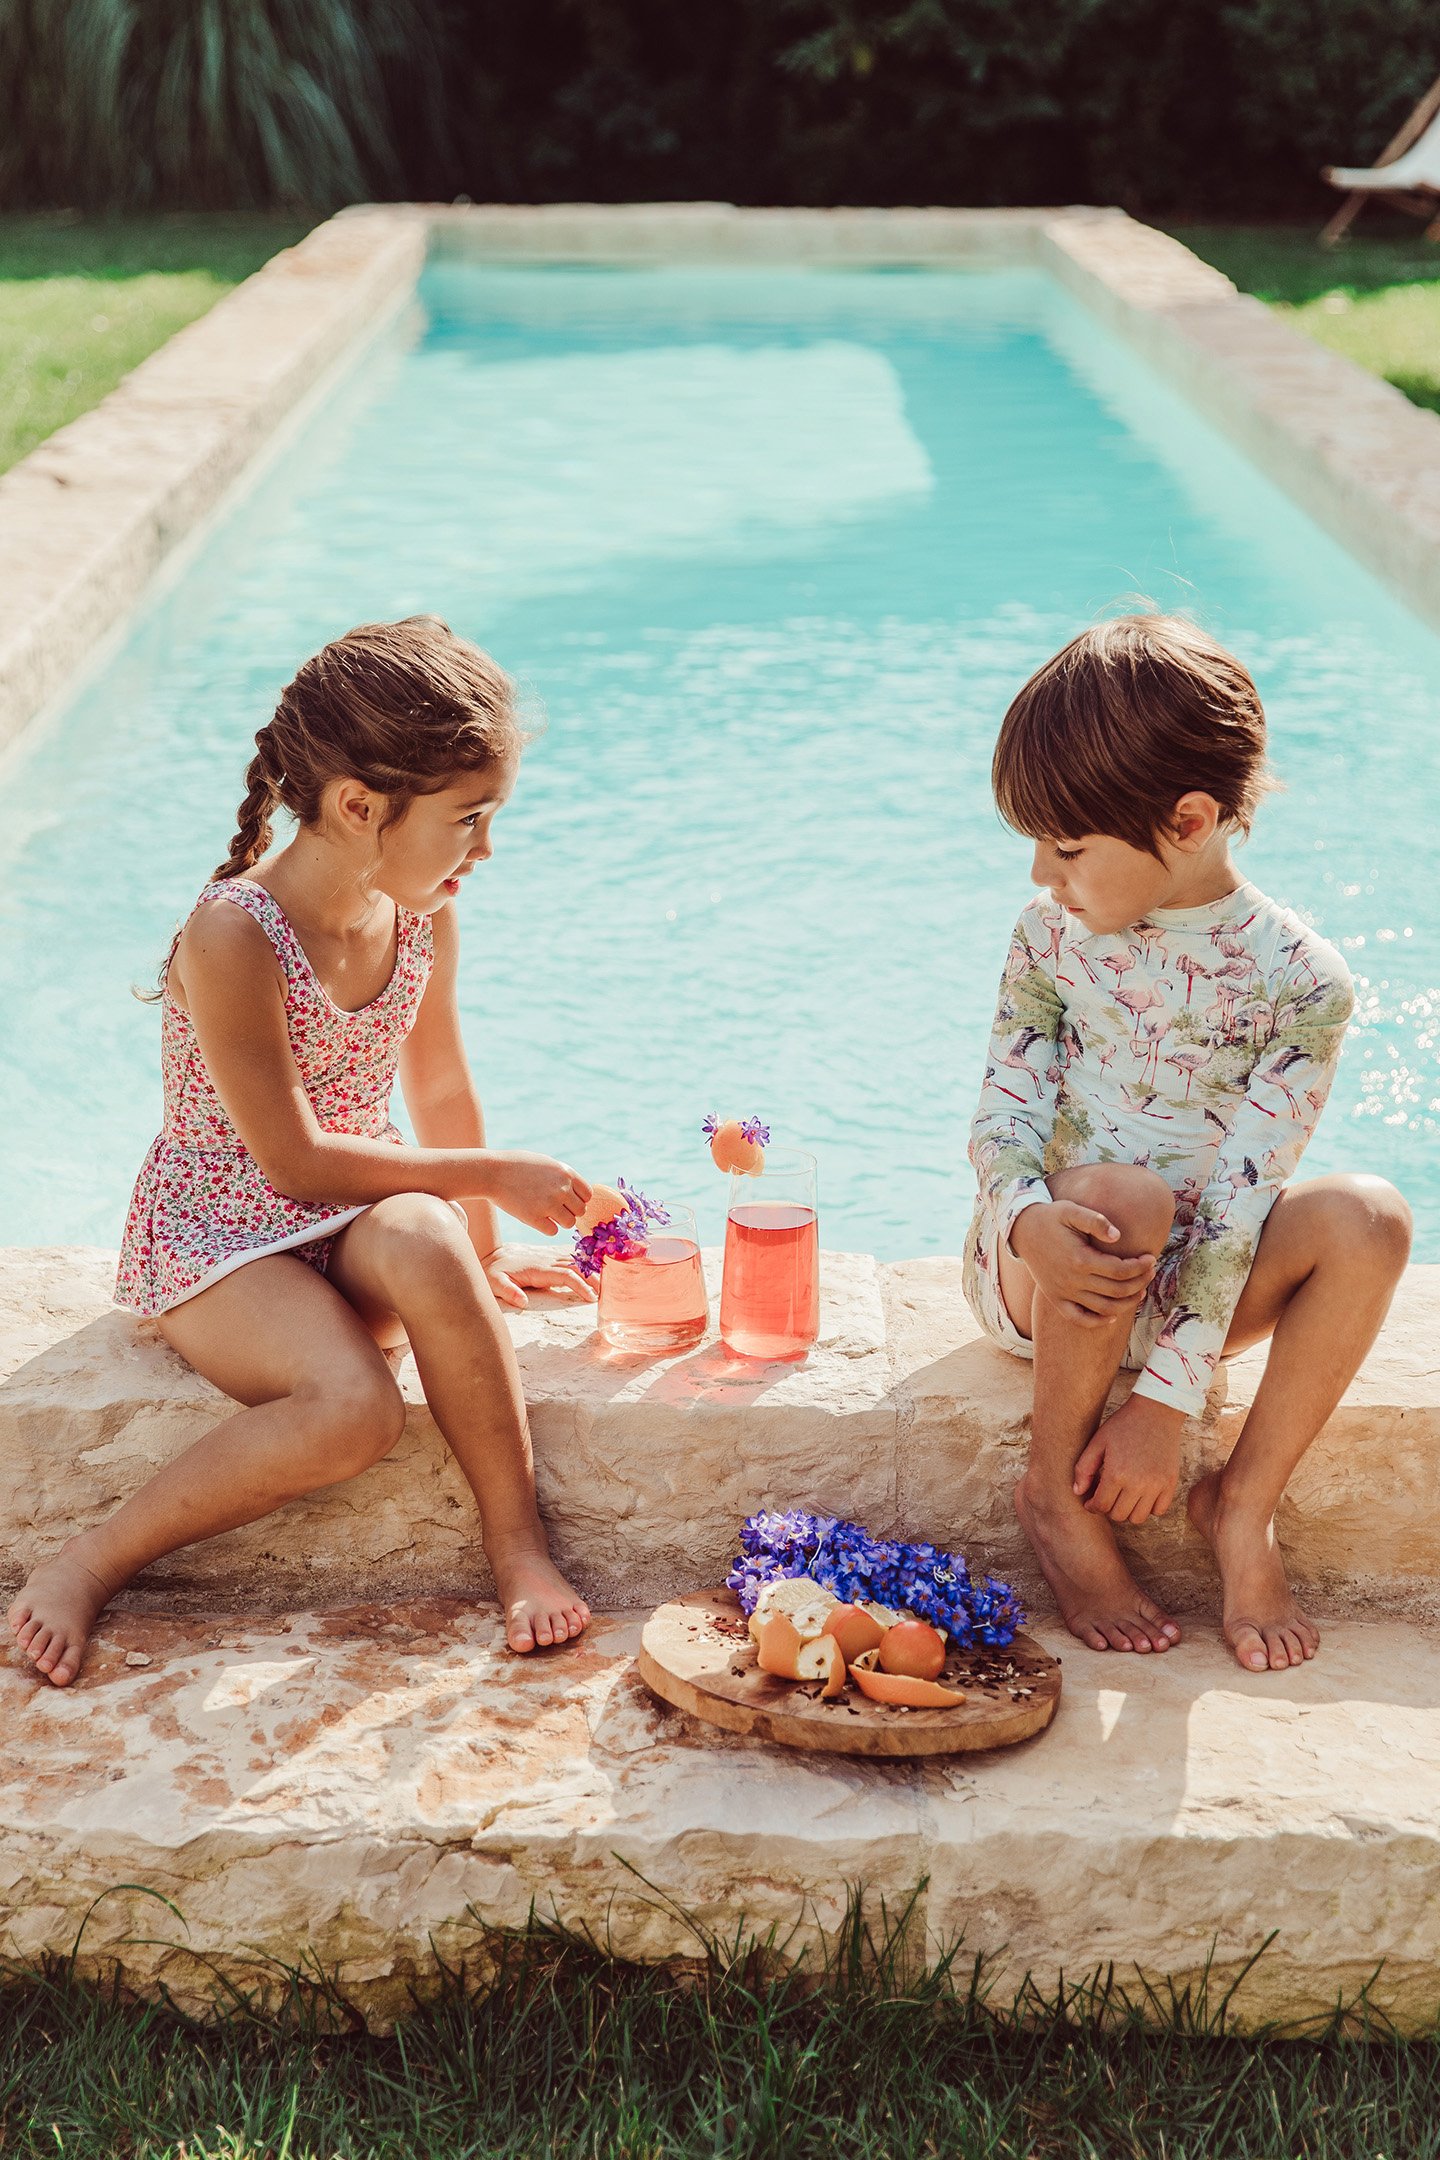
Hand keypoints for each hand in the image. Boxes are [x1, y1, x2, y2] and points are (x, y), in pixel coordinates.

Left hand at [482, 1246, 597, 1310]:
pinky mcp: (550, 1257)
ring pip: (577, 1261)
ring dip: (592, 1271)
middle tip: (607, 1294)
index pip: (566, 1275)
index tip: (591, 1298)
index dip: (580, 1285)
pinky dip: (585, 1263)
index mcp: (538, 1269)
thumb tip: (522, 1302)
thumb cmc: (492, 1273)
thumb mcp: (494, 1283)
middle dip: (593, 1279)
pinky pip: (572, 1258)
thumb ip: (507, 1292)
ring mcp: (550, 1257)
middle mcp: (547, 1261)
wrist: (492, 1255)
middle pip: (577, 1267)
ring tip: (606, 1284)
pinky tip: (596, 1269)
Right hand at [484, 1154, 590, 1237]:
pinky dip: (546, 1227)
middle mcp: (561, 1189)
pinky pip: (552, 1231)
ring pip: (569, 1223)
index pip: (587, 1195)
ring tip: (545, 1213)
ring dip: (559, 1221)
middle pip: (580, 1211)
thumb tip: (579, 1195)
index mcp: (566, 1173)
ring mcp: (548, 1204)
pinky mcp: (534, 1218)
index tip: (567, 1200)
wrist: (491, 1172)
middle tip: (554, 1208)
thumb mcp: (546, 1163)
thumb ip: (563, 1178)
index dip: (578, 1199)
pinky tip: (535, 1218)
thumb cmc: (518, 1166)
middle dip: (569, 1211)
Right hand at [1010, 1201, 1157, 1326]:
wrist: (1022, 1230)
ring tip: (1139, 1291)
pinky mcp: (1055, 1298)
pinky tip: (1113, 1316)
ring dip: (1126, 1303)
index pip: (1120, 1270)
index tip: (1151, 1258)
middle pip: (1116, 1290)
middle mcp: (1072, 1280)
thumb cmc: (1051, 1217)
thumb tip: (1118, 1236)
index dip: (1140, 1267)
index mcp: (1080, 1258)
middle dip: (1139, 1283)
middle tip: (1151, 1273)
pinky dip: (1098, 1321)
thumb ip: (1096, 1221)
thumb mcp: (1071, 1210)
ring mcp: (1063, 1292)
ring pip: (1103, 1308)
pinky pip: (1079, 1318)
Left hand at [1072, 1392, 1184, 1523]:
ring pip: (1138, 1518)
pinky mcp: (1171, 1483)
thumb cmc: (1123, 1425)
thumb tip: (1078, 1492)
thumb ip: (1084, 1468)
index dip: (1092, 1506)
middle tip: (1106, 1496)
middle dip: (1108, 1509)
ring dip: (1127, 1511)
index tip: (1091, 1501)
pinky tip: (1141, 1494)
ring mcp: (1157, 1485)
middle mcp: (1138, 1484)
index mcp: (1117, 1473)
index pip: (1101, 1506)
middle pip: (1118, 1515)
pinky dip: (1149, 1508)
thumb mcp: (1097, 1442)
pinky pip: (1159, 1511)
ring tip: (1122, 1496)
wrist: (1156, 1412)